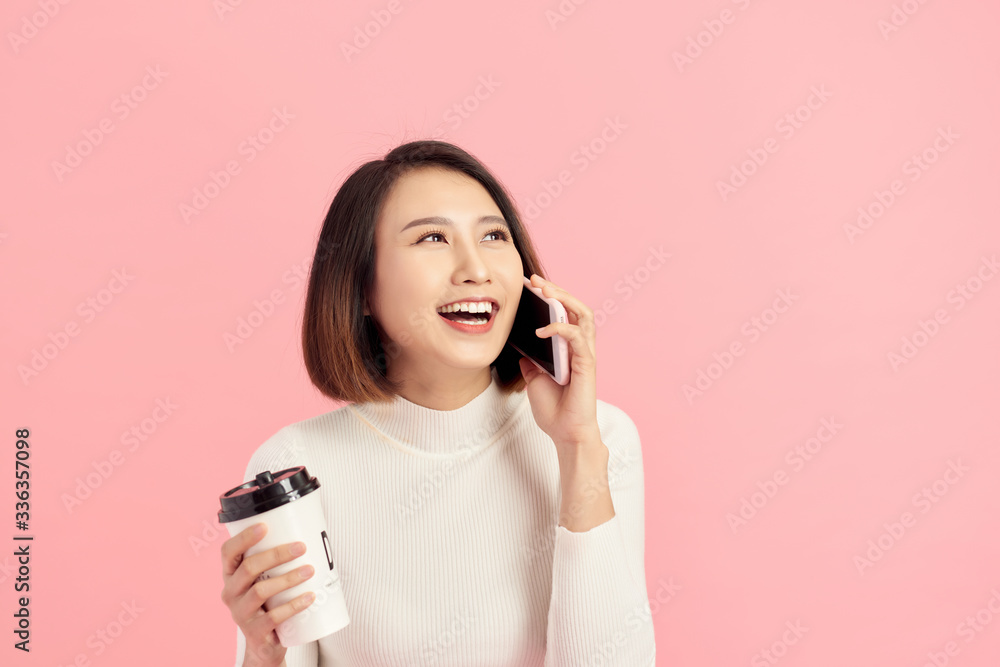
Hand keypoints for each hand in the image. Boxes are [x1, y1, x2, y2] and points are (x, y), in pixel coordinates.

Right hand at [220, 523, 315, 666]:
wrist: (265, 644)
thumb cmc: (268, 603)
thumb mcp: (265, 580)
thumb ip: (275, 561)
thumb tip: (308, 530)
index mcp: (231, 575)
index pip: (228, 552)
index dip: (243, 538)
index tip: (265, 526)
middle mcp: (231, 593)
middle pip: (248, 568)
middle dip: (276, 555)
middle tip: (301, 547)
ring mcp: (240, 614)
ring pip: (260, 591)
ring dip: (288, 578)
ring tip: (310, 570)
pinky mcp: (255, 632)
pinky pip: (273, 617)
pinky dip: (293, 605)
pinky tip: (309, 597)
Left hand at [518, 274, 602, 459]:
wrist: (565, 434)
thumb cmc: (554, 410)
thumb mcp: (534, 379)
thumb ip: (532, 361)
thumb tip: (521, 347)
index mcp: (569, 349)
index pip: (565, 314)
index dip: (551, 298)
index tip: (530, 286)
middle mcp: (580, 347)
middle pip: (577, 307)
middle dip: (557, 290)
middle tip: (536, 281)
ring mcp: (585, 354)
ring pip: (583, 314)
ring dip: (565, 299)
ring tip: (546, 292)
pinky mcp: (586, 364)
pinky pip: (577, 337)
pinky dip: (561, 328)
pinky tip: (543, 329)